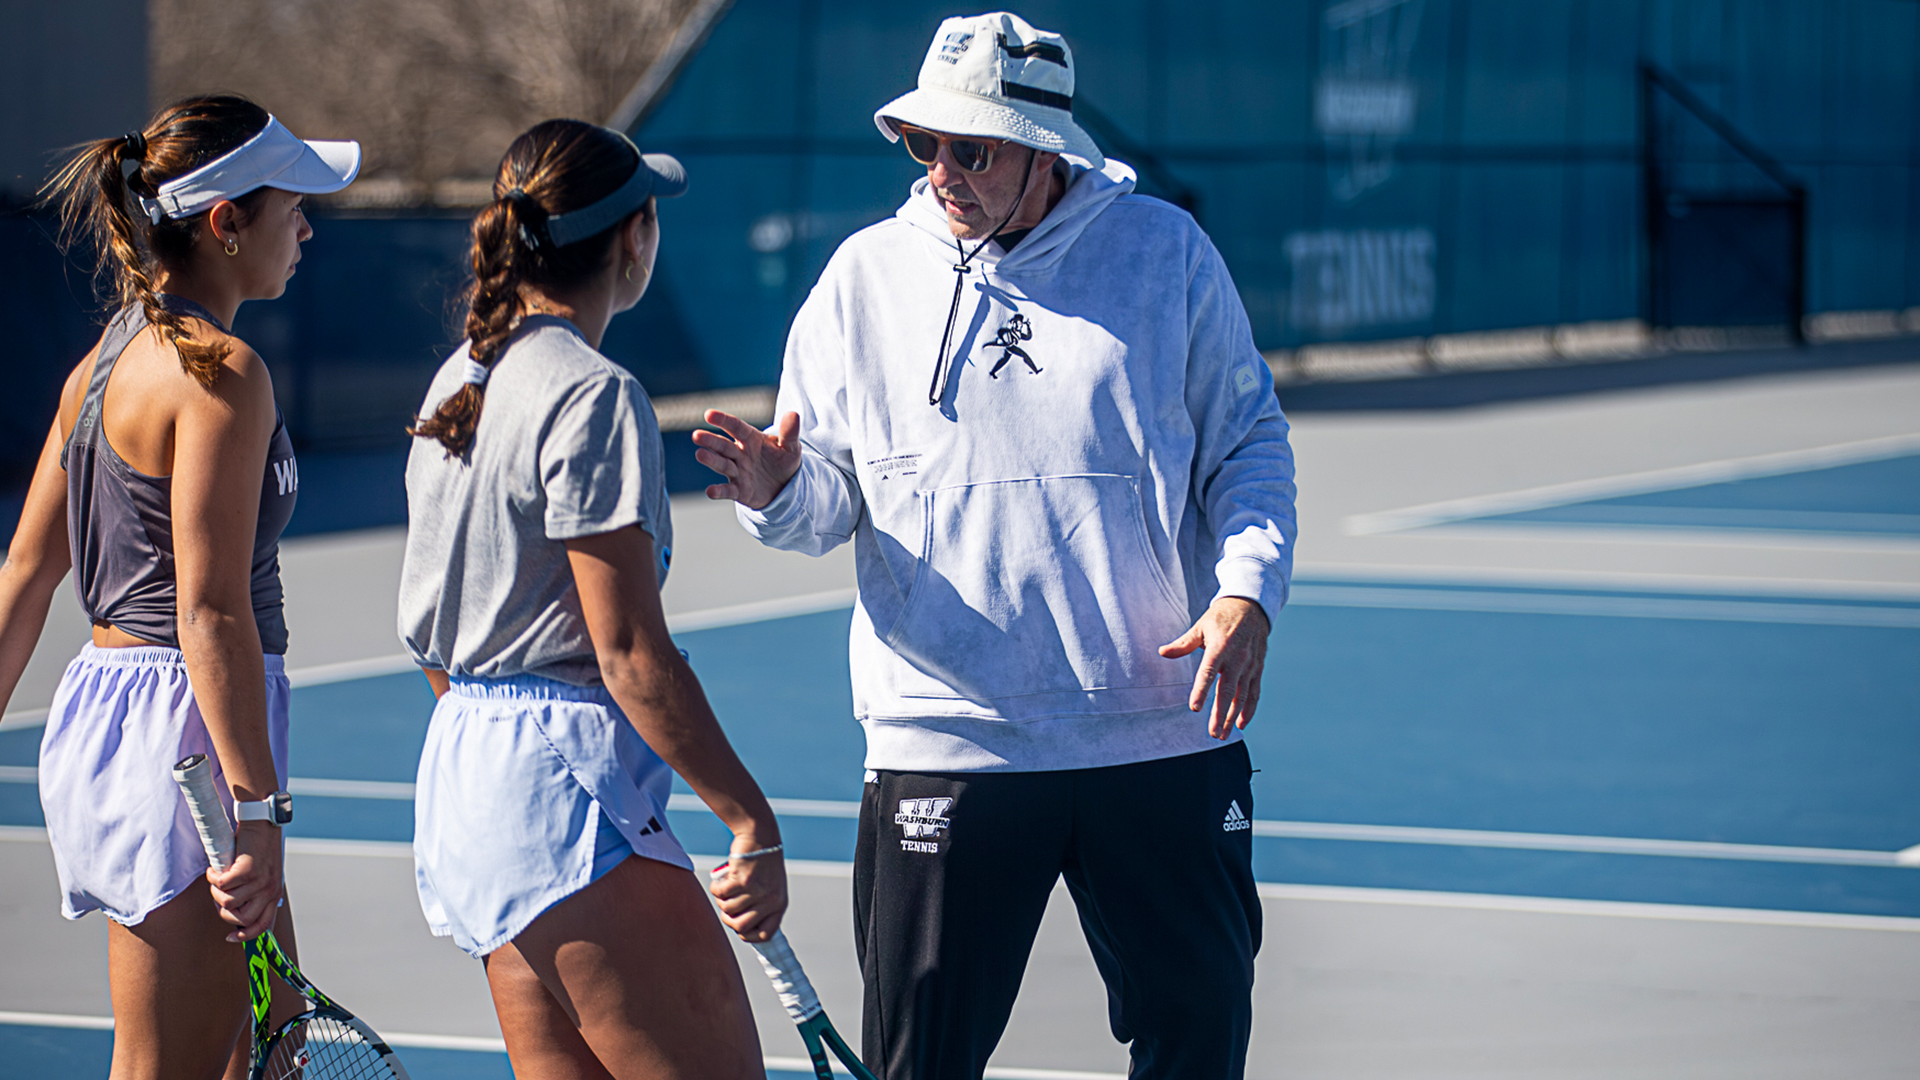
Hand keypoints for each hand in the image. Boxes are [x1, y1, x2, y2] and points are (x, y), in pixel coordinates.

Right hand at [207, 820, 284, 941]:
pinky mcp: (247, 870)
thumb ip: (254, 892)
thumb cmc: (258, 848)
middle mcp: (269, 890)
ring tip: (217, 877)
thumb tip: (236, 910)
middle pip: (241, 920)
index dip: (246, 936)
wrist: (262, 822)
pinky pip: (222, 885)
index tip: (230, 938)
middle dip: (223, 911)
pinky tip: (214, 868)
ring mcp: (259, 881)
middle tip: (219, 893)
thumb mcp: (263, 873)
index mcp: (274, 893)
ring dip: (216, 891)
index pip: (263, 925)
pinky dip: (213, 878)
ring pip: (227, 903)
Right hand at [692, 410, 802, 509]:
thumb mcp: (790, 447)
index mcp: (750, 438)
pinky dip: (719, 491)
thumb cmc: (783, 461)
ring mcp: (737, 472)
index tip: (708, 414)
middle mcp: (740, 454)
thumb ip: (789, 432)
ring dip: (711, 460)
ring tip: (700, 454)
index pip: (735, 427)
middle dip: (710, 441)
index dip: (723, 420)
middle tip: (696, 435)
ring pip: (722, 464)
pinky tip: (710, 491)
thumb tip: (793, 414)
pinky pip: (727, 491)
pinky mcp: (739, 490)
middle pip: (723, 445)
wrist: (785, 487)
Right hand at [708, 840, 788, 942]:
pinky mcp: (742, 879)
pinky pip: (720, 894)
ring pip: (728, 909)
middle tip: (726, 906)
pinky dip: (716, 888)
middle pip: (740, 927)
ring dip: (721, 900)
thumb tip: (742, 930)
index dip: (748, 935)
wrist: (760, 835)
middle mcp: (770, 900)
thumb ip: (761, 907)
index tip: (738, 928)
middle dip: (728, 919)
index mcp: (779, 905)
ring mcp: (756, 890)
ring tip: (726, 887)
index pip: (765, 935)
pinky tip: (720, 880)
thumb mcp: (770, 887)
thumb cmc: (762, 864)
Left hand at [1159, 597, 1270, 738]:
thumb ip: (1183, 644)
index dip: (1201, 691)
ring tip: (1223, 734)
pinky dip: (1249, 709)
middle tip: (1213, 733)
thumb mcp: (1200, 626)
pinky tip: (1241, 724)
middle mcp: (1237, 658)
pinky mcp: (1258, 669)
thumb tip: (1162, 652)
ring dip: (1232, 717)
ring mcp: (1249, 665)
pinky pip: (1254, 692)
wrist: (1252, 606)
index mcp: (1219, 647)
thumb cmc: (1221, 617)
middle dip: (1220, 714)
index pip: (1209, 672)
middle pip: (1228, 690)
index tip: (1194, 708)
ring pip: (1242, 696)